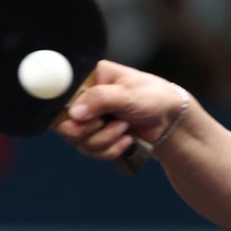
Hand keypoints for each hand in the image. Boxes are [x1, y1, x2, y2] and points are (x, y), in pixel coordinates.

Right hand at [53, 60, 186, 163]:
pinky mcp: (96, 136)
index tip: (86, 118)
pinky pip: (90, 151)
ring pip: (78, 141)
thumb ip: (100, 99)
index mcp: (89, 79)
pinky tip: (126, 141)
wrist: (170, 120)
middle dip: (89, 131)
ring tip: (125, 128)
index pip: (60, 96)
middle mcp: (84, 98)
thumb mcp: (128, 93)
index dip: (68, 113)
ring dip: (104, 140)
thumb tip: (75, 113)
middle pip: (64, 124)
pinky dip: (109, 150)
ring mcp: (89, 119)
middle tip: (107, 124)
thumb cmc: (153, 97)